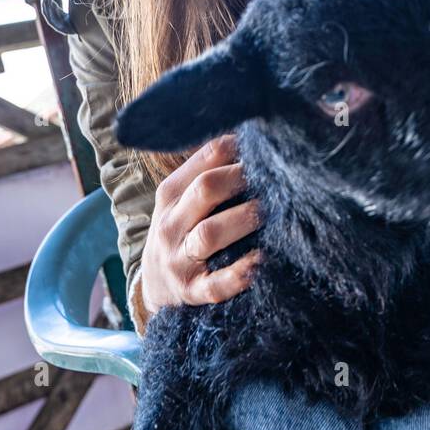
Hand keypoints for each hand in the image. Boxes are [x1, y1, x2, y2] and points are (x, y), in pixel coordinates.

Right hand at [140, 132, 262, 317]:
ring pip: (209, 233)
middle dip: (242, 178)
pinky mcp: (191, 292)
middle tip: (274, 175)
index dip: (237, 147)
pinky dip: (240, 273)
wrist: (154, 288)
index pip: (203, 159)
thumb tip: (255, 137)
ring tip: (270, 211)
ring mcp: (178, 259)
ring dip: (243, 219)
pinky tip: (261, 261)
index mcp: (170, 194)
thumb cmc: (181, 231)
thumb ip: (210, 171)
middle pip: (205, 190)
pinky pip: (216, 284)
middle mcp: (170, 224)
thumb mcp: (182, 200)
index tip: (266, 144)